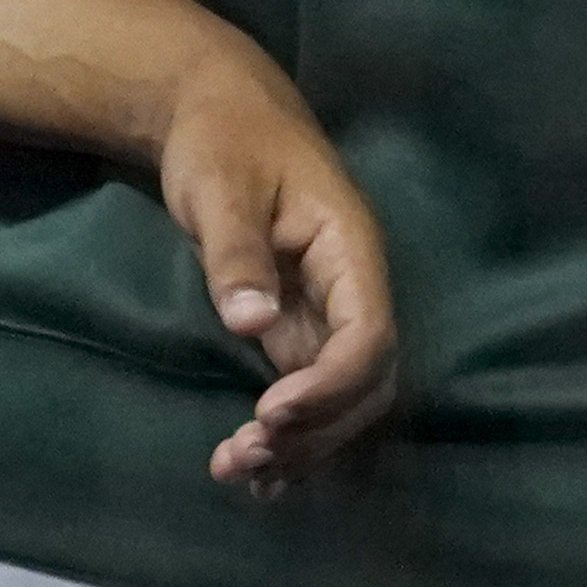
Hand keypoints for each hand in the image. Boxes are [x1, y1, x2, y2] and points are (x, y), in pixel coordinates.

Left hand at [162, 51, 397, 495]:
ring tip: (237, 470)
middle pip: (367, 381)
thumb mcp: (223, 187)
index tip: (267, 413)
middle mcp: (352, 290)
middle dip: (316, 429)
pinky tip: (256, 472)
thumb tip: (254, 324)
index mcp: (351, 251)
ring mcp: (326, 313)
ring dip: (303, 443)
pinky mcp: (296, 328)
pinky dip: (291, 436)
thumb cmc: (223, 141)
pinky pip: (310, 393)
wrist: (216, 114)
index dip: (329, 384)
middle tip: (245, 455)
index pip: (369, 336)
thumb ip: (238, 254)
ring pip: (343, 397)